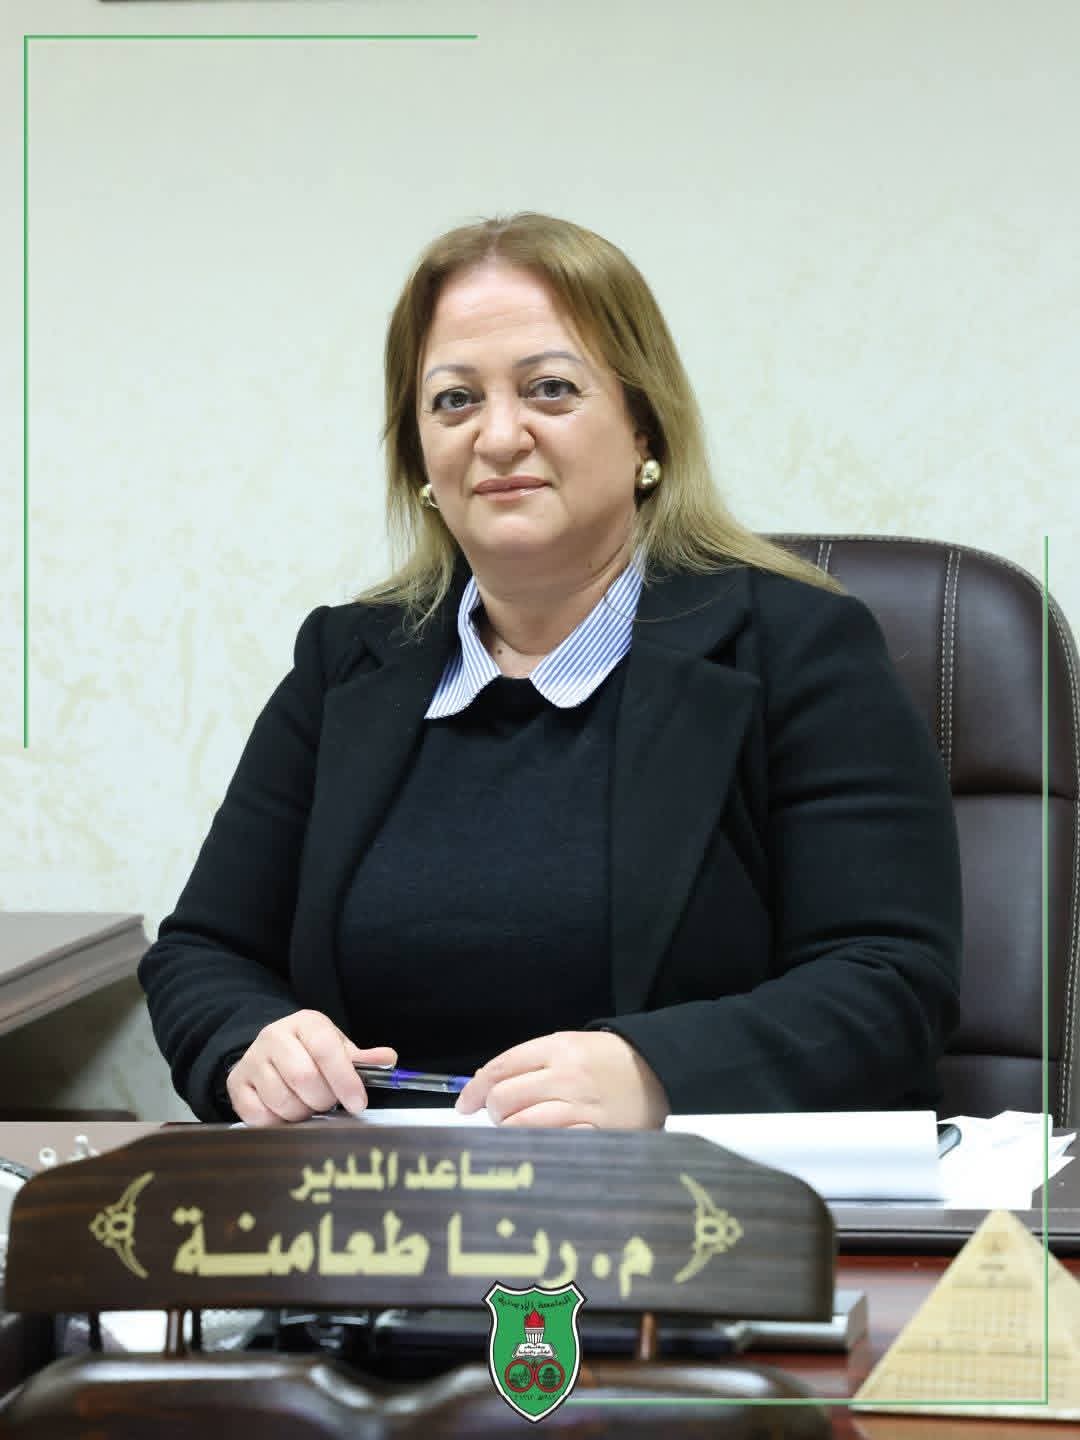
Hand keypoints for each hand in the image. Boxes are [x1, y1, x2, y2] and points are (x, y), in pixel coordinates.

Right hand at [226, 1009, 395, 1125]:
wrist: (271, 1053)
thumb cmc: (311, 1053)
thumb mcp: (337, 1049)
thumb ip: (362, 1058)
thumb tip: (389, 1059)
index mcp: (305, 1023)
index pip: (326, 1049)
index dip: (345, 1080)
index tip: (358, 1103)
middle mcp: (274, 1036)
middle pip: (303, 1077)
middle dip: (323, 1099)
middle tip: (329, 1103)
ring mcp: (252, 1060)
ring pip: (282, 1100)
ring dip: (302, 1113)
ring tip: (308, 1105)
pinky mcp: (236, 1085)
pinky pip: (260, 1115)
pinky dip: (278, 1122)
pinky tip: (286, 1112)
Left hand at [454, 1030, 669, 1129]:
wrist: (657, 1070)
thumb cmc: (605, 1060)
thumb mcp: (568, 1046)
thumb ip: (529, 1063)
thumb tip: (483, 1086)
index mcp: (558, 1048)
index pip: (501, 1068)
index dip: (475, 1089)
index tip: (465, 1104)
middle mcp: (567, 1076)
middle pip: (505, 1098)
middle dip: (495, 1111)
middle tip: (503, 1115)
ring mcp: (581, 1108)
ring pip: (522, 1125)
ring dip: (512, 1131)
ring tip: (523, 1128)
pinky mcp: (595, 1134)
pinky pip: (551, 1145)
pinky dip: (538, 1146)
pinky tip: (541, 1143)